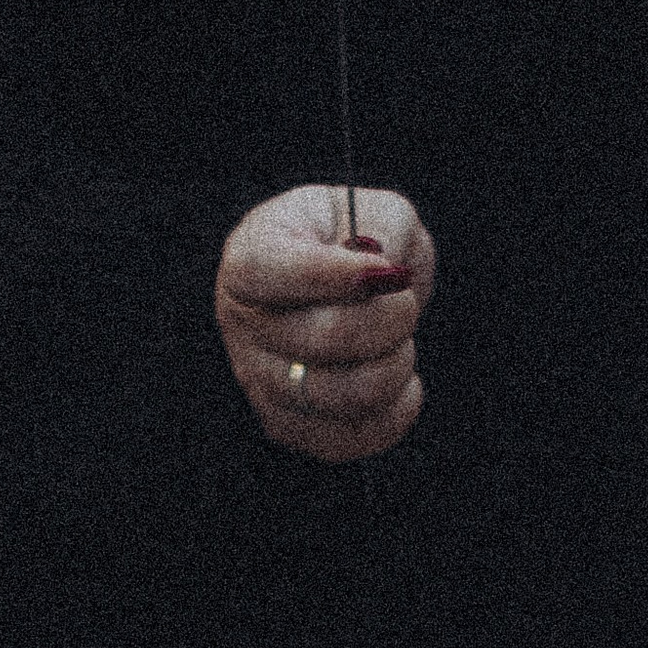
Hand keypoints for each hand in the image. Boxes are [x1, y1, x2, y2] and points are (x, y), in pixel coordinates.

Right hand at [214, 185, 434, 461]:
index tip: (385, 271)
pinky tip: (404, 382)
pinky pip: (344, 440)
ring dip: (393, 366)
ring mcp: (258, 380)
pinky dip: (392, 414)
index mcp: (249, 255)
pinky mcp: (286, 425)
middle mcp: (242, 321)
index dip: (329, 274)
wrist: (342, 283)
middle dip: (387, 320)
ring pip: (336, 395)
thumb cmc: (353, 236)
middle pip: (319, 338)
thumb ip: (384, 226)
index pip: (266, 271)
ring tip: (402, 341)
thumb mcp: (372, 207)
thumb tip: (387, 274)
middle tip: (406, 301)